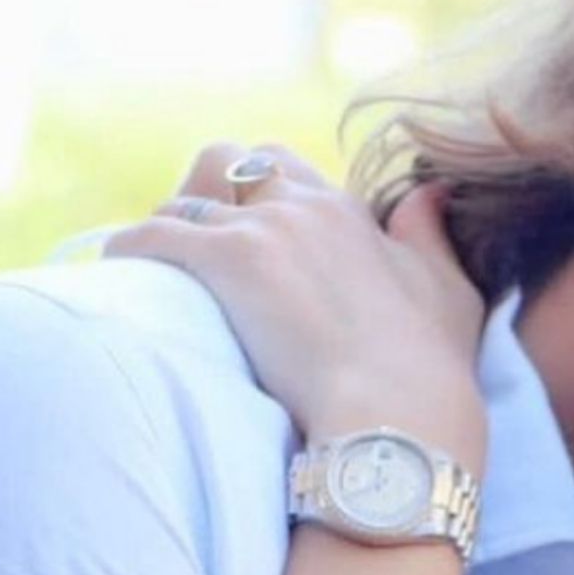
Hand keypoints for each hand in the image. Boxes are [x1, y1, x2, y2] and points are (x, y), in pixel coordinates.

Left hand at [106, 144, 489, 469]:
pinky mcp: (224, 261)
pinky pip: (152, 235)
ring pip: (185, 198)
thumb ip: (429, 233)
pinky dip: (131, 251)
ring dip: (171, 229)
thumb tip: (428, 190)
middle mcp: (303, 207)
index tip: (253, 239)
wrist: (397, 411)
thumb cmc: (431, 366)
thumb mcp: (449, 289)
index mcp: (349, 212)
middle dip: (209, 193)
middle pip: (233, 162)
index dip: (262, 199)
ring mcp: (262, 230)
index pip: (287, 170)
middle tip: (200, 245)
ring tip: (162, 271)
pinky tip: (124, 274)